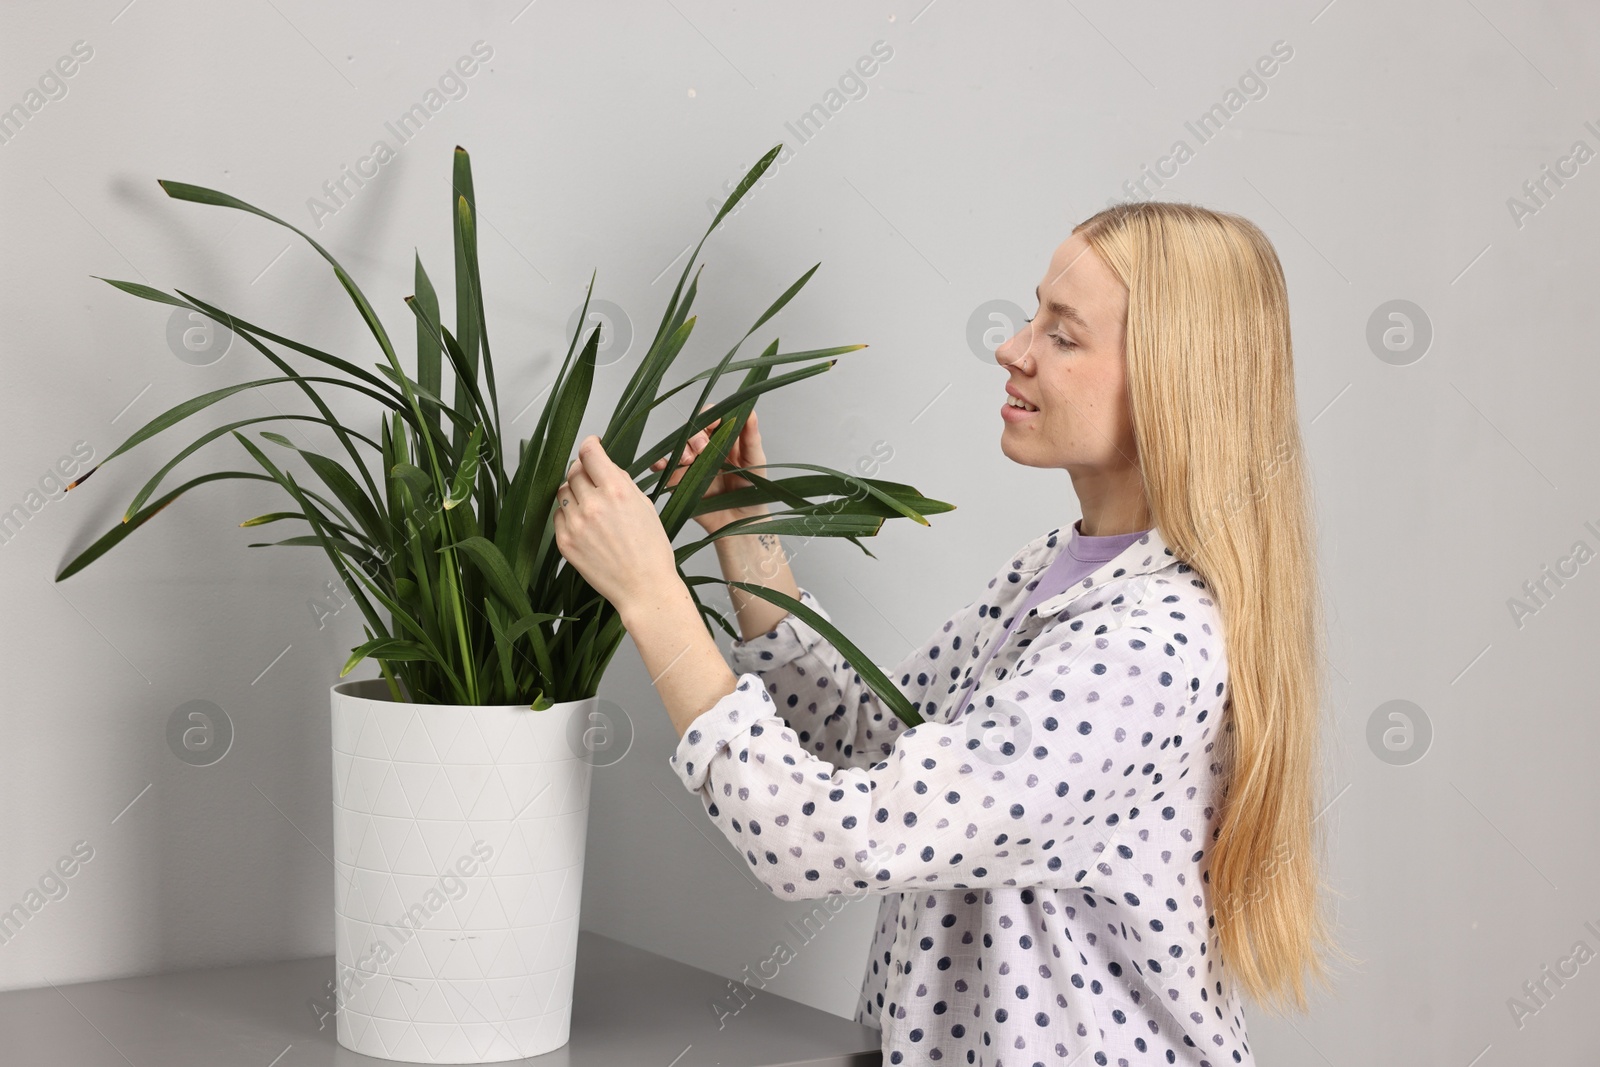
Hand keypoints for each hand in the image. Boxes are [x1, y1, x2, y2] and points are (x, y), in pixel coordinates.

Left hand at [554, 435, 680, 616]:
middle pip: (574, 471)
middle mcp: (593, 504)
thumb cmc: (651, 551)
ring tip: (591, 507)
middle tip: (594, 481)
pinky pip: (557, 516)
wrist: (644, 588)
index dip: (590, 445)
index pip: (590, 453)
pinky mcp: (565, 542)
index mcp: (617, 491)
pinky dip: (568, 515)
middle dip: (584, 472)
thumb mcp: (645, 507)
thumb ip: (623, 483)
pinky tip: (585, 526)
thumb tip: (606, 468)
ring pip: (563, 492)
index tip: (591, 445)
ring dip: (574, 493)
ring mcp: (576, 524)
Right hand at [649, 405, 770, 534]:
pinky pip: (665, 468)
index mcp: (725, 439)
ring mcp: (692, 463)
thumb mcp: (755, 462)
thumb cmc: (752, 491)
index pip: (712, 418)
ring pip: (678, 445)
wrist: (740, 521)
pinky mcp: (680, 480)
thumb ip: (751, 438)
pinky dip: (660, 463)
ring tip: (688, 461)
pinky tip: (662, 465)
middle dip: (694, 435)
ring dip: (680, 449)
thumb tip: (751, 411)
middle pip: (692, 429)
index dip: (710, 416)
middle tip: (702, 448)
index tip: (713, 423)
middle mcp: (706, 448)